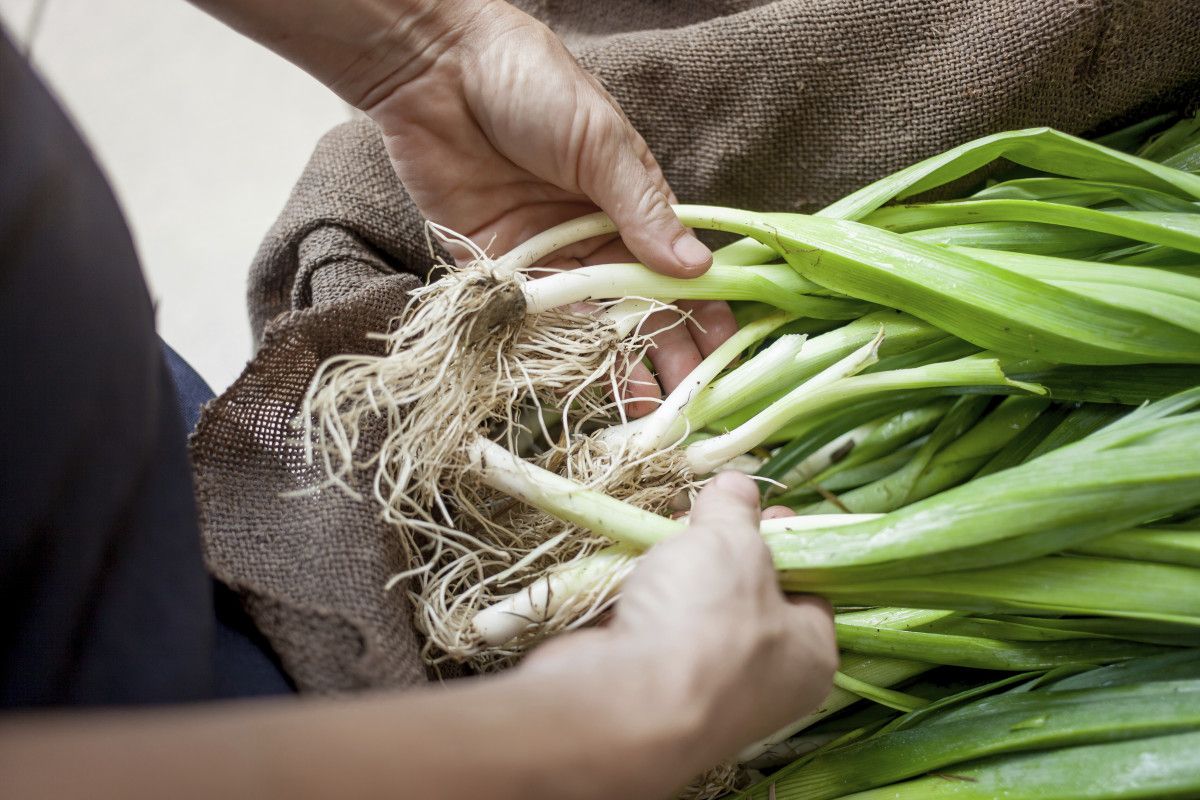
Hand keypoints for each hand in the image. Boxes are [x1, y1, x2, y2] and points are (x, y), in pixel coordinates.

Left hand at [361, 1, 737, 413]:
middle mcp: (589, 236)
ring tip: (639, 415)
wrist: (435, 66)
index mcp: (628, 203)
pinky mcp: (490, 266)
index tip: (724, 355)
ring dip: (610, 367)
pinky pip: (522, 318)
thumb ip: (642, 209)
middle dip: (663, 356)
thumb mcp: (599, 142)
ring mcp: (541, 255)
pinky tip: (574, 388)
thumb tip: (696, 269)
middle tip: (685, 408)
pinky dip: (546, 352)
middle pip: (633, 308)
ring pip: (584, 324)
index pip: (674, 270)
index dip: (701, 312)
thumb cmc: (530, 83)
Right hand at [527, 472, 837, 769]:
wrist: (618, 705)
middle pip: (745, 595)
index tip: (760, 509)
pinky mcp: (646, 691)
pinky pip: (649, 630)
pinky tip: (626, 573)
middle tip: (698, 516)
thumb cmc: (704, 623)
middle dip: (718, 551)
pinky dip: (638, 601)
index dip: (786, 540)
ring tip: (657, 538)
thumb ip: (734, 510)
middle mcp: (763, 684)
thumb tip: (737, 487)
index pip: (810, 587)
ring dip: (672, 572)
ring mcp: (700, 692)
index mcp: (809, 656)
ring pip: (692, 611)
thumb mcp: (732, 542)